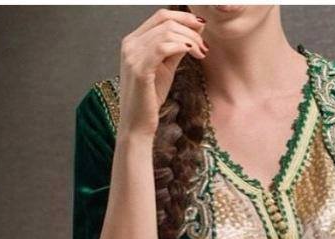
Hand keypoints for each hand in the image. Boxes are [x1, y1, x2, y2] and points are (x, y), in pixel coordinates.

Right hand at [117, 8, 207, 137]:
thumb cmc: (149, 100)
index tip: (202, 27)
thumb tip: (194, 31)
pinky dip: (182, 46)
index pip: (160, 16)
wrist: (136, 125)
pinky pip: (163, 47)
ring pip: (167, 31)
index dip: (184, 17)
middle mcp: (130, 44)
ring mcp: (132, 55)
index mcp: (133, 41)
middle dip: (190, 28)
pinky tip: (194, 54)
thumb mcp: (165, 69)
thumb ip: (176, 49)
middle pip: (165, 19)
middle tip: (204, 44)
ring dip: (190, 39)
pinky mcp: (139, 69)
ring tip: (201, 53)